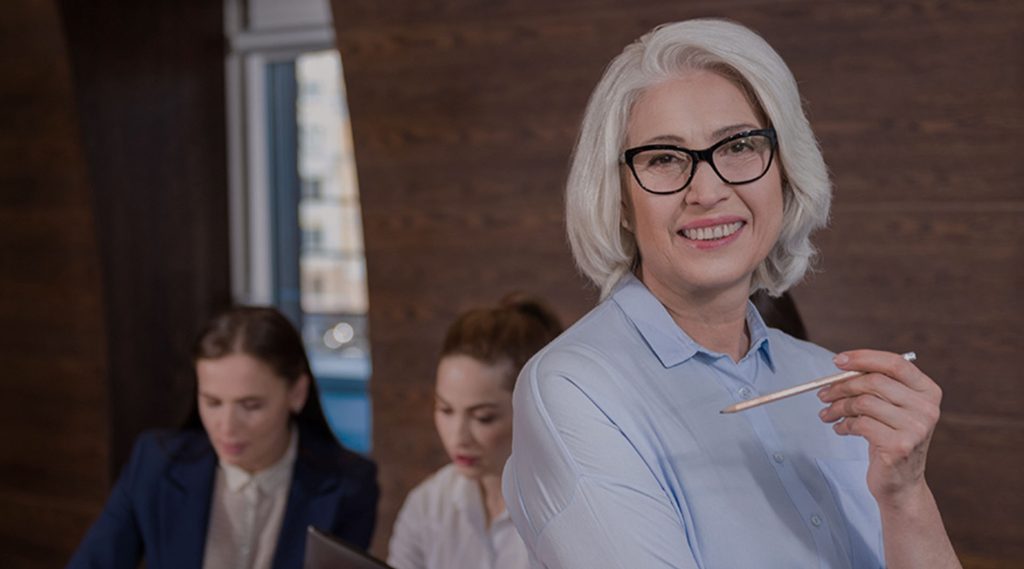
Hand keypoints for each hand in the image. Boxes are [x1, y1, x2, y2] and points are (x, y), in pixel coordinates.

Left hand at [817, 349, 942, 502]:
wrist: (901, 483)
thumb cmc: (891, 440)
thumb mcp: (890, 408)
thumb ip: (875, 385)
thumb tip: (842, 366)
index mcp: (928, 392)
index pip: (895, 363)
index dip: (864, 357)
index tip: (838, 360)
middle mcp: (927, 408)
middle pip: (874, 381)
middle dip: (842, 385)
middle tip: (823, 393)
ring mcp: (916, 428)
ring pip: (863, 402)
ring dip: (838, 407)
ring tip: (828, 414)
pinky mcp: (899, 446)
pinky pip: (860, 424)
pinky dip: (843, 424)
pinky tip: (840, 429)